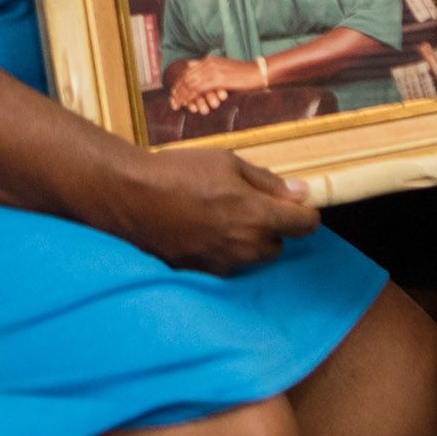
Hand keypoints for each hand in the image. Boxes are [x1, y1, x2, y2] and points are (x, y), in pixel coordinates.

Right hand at [85, 148, 319, 274]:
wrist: (131, 196)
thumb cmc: (179, 173)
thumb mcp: (227, 162)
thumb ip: (267, 181)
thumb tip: (301, 192)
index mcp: (258, 216)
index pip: (305, 225)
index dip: (304, 212)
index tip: (294, 203)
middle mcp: (246, 247)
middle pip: (279, 244)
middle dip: (270, 227)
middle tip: (243, 203)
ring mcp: (224, 264)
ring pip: (252, 256)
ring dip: (247, 240)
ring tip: (218, 215)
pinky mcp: (203, 273)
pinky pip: (227, 264)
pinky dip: (223, 250)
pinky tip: (201, 229)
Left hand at [167, 54, 259, 111]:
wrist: (257, 73)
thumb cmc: (243, 74)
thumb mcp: (224, 69)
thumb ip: (210, 69)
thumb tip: (193, 67)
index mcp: (208, 60)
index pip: (188, 72)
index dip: (179, 83)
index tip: (174, 94)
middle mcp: (208, 63)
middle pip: (186, 77)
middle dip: (177, 91)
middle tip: (172, 102)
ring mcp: (212, 70)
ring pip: (190, 84)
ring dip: (182, 96)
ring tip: (177, 105)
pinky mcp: (217, 79)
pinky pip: (198, 89)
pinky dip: (191, 97)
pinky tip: (188, 104)